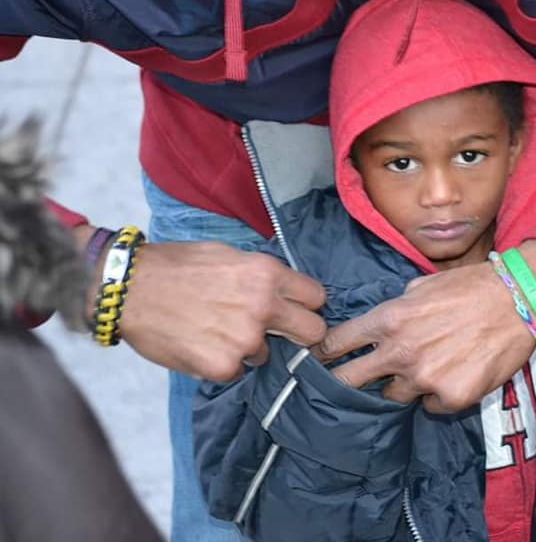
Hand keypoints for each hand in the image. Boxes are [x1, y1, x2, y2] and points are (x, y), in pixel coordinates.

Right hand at [78, 226, 327, 380]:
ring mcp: (245, 339)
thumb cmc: (175, 267)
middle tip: (277, 332)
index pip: (317, 297)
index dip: (305, 305)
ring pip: (269, 354)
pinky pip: (238, 371)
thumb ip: (262, 275)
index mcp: (267, 274)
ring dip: (250, 348)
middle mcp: (263, 306)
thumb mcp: (228, 256)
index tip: (294, 309)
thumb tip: (286, 292)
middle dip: (299, 333)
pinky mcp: (223, 366)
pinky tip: (201, 345)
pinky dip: (223, 364)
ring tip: (216, 331)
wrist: (128, 289)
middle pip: (313, 332)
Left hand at [315, 240, 535, 411]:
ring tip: (428, 366)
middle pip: (349, 381)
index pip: (338, 344)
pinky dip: (438, 394)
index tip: (317, 360)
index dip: (323, 354)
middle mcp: (400, 352)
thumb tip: (383, 323)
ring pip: (395, 395)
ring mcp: (425, 378)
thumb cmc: (473, 286)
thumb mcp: (424, 285)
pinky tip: (456, 373)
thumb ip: (397, 307)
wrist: (520, 300)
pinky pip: (431, 404)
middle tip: (343, 385)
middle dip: (342, 383)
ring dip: (403, 385)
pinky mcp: (451, 397)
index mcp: (390, 319)